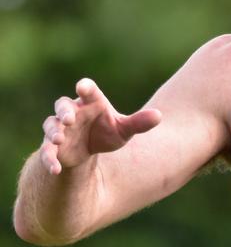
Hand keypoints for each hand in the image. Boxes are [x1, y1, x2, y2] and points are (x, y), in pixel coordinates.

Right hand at [40, 78, 161, 174]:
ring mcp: (60, 128)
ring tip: (58, 139)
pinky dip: (49, 159)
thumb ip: (139, 122)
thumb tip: (159, 116)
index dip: (85, 87)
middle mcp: (72, 112)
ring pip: (51, 125)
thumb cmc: (107, 132)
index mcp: (91, 102)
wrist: (90, 151)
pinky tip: (56, 169)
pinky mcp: (53, 146)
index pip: (88, 90)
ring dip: (53, 131)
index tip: (83, 86)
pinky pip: (46, 151)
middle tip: (69, 118)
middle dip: (64, 111)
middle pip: (63, 105)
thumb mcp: (124, 129)